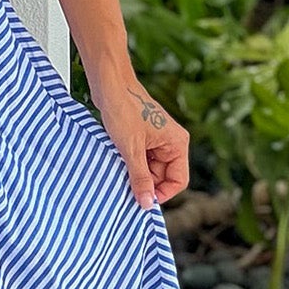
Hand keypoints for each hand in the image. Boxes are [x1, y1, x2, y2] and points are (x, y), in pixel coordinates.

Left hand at [91, 74, 188, 209]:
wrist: (109, 85)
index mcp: (177, 143)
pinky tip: (118, 161)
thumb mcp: (131, 150)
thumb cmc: (124, 109)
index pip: (178, 180)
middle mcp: (171, 142)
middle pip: (163, 176)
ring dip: (136, 174)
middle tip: (125, 185)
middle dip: (146, 183)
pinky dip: (130, 165)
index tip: (142, 200)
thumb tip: (147, 203)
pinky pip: (141, 160)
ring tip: (120, 168)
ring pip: (150, 169)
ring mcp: (157, 140)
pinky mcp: (143, 138)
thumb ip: (140, 178)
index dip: (162, 193)